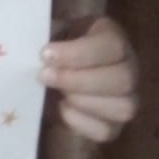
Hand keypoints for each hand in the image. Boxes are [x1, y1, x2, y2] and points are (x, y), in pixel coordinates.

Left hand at [39, 16, 137, 141]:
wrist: (46, 69)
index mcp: (112, 38)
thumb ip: (47, 27)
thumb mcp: (49, 30)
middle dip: (78, 80)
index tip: (44, 54)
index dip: (78, 53)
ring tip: (57, 94)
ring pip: (123, 108)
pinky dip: (81, 123)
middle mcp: (128, 68)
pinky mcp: (113, 125)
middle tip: (43, 76)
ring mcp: (125, 99)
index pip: (112, 46)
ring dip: (83, 102)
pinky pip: (106, 131)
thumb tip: (30, 32)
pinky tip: (62, 108)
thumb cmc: (51, 44)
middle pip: (123, 79)